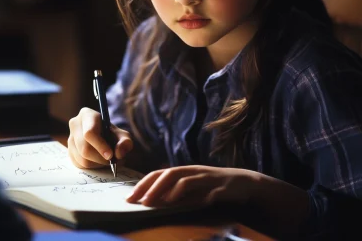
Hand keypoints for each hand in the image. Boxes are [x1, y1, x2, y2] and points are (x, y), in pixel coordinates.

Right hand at [68, 107, 132, 168]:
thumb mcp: (123, 136)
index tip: (111, 155)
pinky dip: (92, 167)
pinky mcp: (69, 152)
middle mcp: (75, 125)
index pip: (89, 133)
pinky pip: (79, 165)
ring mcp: (70, 139)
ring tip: (108, 160)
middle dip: (100, 158)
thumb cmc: (113, 135)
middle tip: (112, 160)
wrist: (106, 140)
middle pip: (84, 148)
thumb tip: (118, 153)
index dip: (100, 146)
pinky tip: (99, 161)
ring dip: (97, 164)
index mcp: (87, 115)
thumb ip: (125, 142)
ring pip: (82, 159)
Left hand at [126, 165, 254, 207]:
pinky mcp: (219, 186)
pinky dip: (191, 193)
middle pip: (167, 173)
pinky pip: (204, 188)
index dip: (143, 184)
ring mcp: (206, 177)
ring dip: (166, 189)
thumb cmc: (217, 187)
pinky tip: (182, 201)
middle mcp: (193, 171)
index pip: (159, 174)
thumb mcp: (195, 190)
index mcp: (185, 172)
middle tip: (136, 200)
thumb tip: (156, 202)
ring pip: (183, 178)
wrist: (246, 183)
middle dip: (149, 186)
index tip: (129, 198)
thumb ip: (178, 194)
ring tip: (153, 201)